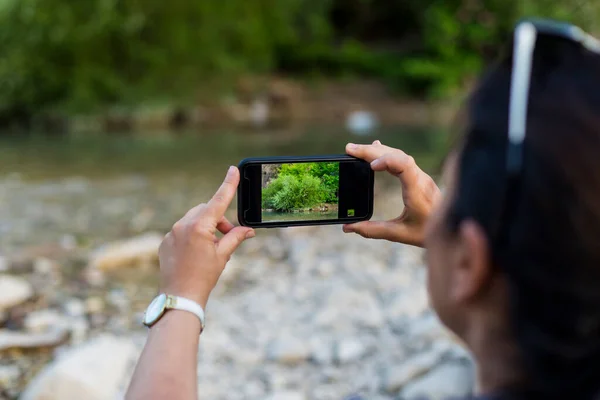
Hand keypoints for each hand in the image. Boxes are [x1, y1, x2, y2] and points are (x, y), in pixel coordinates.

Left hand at [158, 166, 254, 307]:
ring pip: (193, 220)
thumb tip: (247, 230)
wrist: (180, 297)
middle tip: (228, 236)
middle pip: (206, 210)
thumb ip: (235, 237)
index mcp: (199, 227)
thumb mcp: (223, 255)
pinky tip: (196, 254)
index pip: (218, 200)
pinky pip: (181, 231)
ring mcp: (171, 233)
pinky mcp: (165, 242)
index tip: (233, 170)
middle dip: (219, 220)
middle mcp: (182, 225)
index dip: (228, 185)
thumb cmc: (203, 277)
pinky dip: (192, 236)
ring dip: (205, 228)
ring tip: (212, 248)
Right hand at [344, 140, 440, 246]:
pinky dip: (386, 153)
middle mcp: (420, 178)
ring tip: (356, 149)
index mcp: (418, 191)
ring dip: (377, 150)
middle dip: (372, 151)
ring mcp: (420, 176)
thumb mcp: (400, 234)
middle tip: (350, 149)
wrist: (452, 228)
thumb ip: (374, 230)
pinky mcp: (418, 177)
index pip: (404, 165)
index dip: (387, 161)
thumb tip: (348, 227)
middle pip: (397, 155)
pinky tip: (376, 149)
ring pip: (399, 154)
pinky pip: (401, 159)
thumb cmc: (428, 232)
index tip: (370, 167)